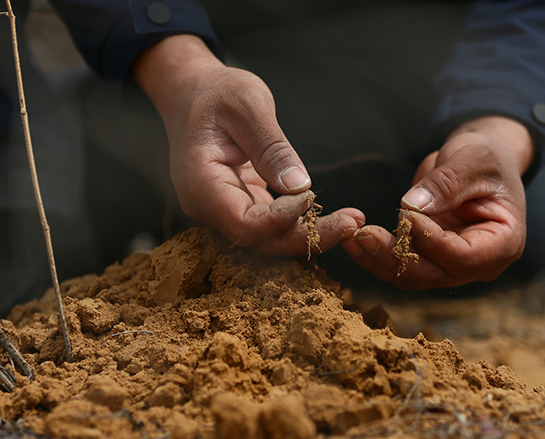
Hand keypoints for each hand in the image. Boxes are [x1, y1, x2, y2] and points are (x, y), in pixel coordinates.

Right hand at [133, 35, 363, 254]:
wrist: (193, 93)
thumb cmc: (216, 93)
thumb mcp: (247, 107)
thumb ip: (271, 148)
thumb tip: (299, 187)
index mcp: (201, 184)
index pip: (243, 223)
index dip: (280, 219)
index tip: (309, 195)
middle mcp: (208, 207)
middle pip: (260, 240)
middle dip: (307, 238)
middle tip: (352, 225)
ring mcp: (224, 209)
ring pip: (269, 238)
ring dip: (310, 234)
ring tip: (350, 222)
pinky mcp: (241, 205)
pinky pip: (272, 225)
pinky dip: (301, 223)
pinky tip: (334, 217)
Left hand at [342, 116, 531, 288]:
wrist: (477, 163)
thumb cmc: (486, 158)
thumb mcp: (475, 160)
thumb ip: (448, 182)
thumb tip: (411, 205)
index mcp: (503, 243)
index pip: (463, 255)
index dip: (431, 239)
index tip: (405, 216)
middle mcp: (479, 264)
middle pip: (433, 274)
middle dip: (396, 257)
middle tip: (365, 234)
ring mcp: (452, 266)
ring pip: (412, 276)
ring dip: (380, 260)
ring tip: (352, 237)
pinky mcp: (429, 260)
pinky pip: (401, 266)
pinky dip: (377, 256)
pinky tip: (354, 241)